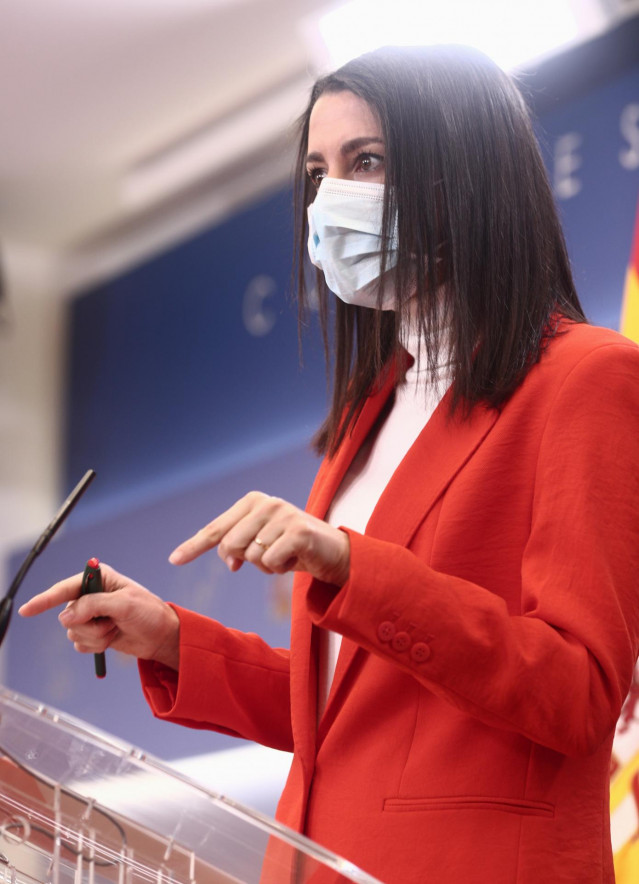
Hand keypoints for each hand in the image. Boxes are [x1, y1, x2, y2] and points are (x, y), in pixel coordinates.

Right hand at [18, 564, 179, 669]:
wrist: (161, 636)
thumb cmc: (149, 613)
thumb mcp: (125, 604)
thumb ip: (94, 606)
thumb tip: (65, 617)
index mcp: (98, 578)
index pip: (65, 589)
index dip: (44, 600)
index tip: (27, 611)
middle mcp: (90, 595)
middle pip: (68, 616)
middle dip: (90, 625)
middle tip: (113, 622)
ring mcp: (90, 615)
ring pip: (72, 633)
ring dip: (96, 637)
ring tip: (116, 629)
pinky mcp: (93, 632)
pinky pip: (79, 645)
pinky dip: (96, 646)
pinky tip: (113, 638)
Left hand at [169, 491, 349, 585]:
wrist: (335, 552)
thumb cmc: (294, 548)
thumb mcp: (262, 545)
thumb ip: (238, 548)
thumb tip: (228, 561)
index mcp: (252, 501)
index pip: (216, 528)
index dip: (194, 546)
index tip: (174, 559)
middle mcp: (266, 503)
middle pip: (230, 546)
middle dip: (245, 561)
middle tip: (270, 557)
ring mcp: (283, 515)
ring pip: (251, 558)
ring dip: (267, 566)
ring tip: (286, 555)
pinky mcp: (298, 532)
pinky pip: (270, 563)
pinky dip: (281, 569)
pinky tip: (296, 558)